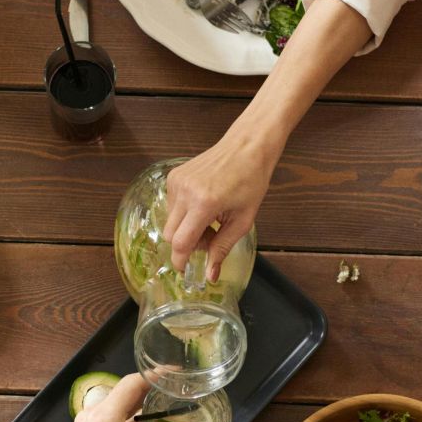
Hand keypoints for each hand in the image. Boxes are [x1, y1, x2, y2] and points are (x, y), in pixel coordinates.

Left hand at [41, 372, 200, 421]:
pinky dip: (131, 415)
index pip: (134, 383)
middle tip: (178, 389)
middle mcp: (94, 415)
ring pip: (119, 402)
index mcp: (105, 419)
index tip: (177, 373)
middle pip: (127, 390)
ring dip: (142, 402)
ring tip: (167, 402)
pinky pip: (113, 416)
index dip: (157, 375)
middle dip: (153, 387)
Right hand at [161, 135, 276, 276]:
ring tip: (210, 218)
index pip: (181, 242)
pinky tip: (204, 204)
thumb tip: (209, 275)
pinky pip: (171, 205)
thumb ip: (222, 249)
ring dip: (187, 228)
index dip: (181, 260)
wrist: (247, 146)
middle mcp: (185, 191)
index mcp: (204, 203)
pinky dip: (185, 212)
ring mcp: (177, 182)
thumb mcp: (242, 221)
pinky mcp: (173, 176)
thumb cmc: (251, 180)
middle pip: (170, 235)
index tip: (186, 269)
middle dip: (187, 244)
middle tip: (210, 237)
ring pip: (170, 221)